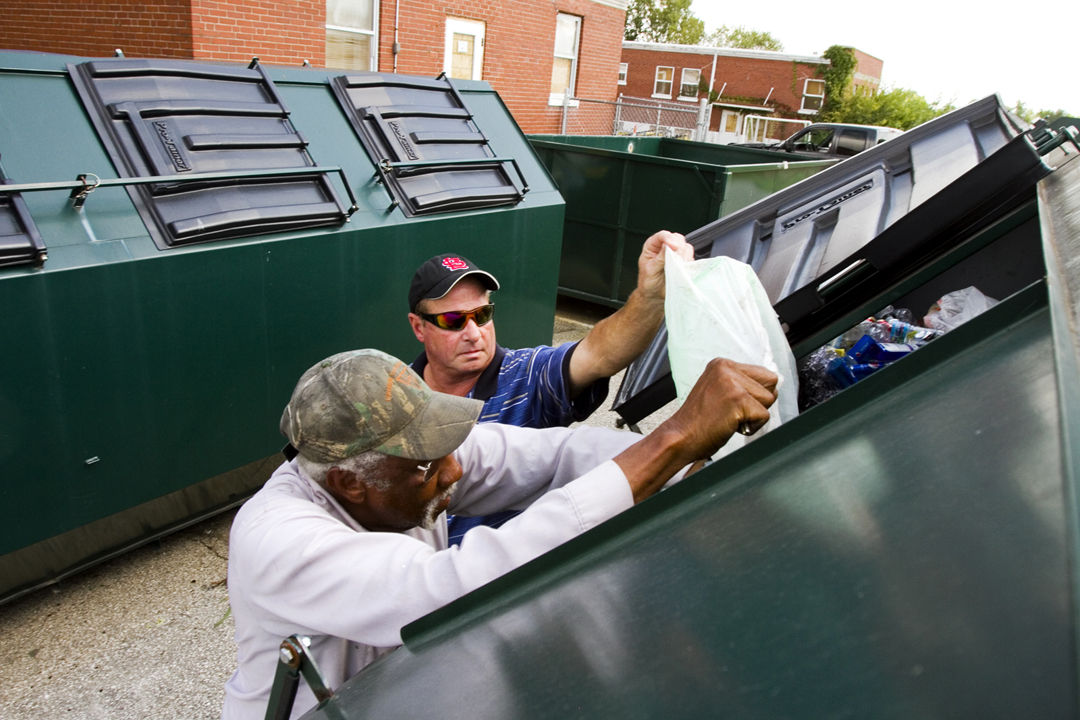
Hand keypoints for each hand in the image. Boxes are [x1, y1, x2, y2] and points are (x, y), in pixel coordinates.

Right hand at [614, 358, 777, 502]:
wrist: (680, 437)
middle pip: (771, 384)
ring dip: (753, 416)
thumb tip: (776, 383)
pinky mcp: (737, 399)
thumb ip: (742, 384)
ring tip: (729, 418)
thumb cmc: (700, 421)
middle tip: (730, 412)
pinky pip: (764, 416)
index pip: (764, 374)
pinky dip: (751, 427)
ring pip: (769, 400)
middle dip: (757, 403)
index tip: (733, 404)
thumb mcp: (720, 391)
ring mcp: (732, 383)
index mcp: (722, 364)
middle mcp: (727, 368)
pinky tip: (730, 426)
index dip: (755, 395)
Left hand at [637, 230, 692, 301]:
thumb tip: (668, 246)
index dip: (669, 239)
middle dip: (678, 248)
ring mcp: (676, 254)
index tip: (673, 247)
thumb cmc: (648, 282)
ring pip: (686, 248)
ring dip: (684, 257)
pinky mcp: (684, 262)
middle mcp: (665, 247)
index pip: (662, 235)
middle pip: (677, 238)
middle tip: (675, 260)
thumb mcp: (650, 270)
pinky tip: (681, 270)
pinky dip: (688, 264)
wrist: (655, 295)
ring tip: (676, 268)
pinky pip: (691, 258)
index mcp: (653, 245)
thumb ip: (660, 258)